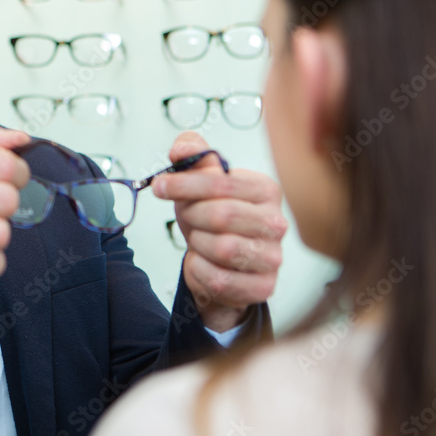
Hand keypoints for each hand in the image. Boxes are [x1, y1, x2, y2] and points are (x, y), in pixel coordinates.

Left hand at [152, 132, 286, 332]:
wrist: (218, 262)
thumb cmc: (210, 216)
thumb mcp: (199, 182)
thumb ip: (192, 156)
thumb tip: (181, 148)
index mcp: (265, 190)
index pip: (222, 182)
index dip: (185, 183)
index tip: (160, 187)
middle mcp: (276, 223)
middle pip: (222, 215)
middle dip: (192, 215)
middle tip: (186, 217)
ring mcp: (273, 257)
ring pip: (223, 248)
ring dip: (198, 243)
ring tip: (200, 240)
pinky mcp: (263, 287)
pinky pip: (219, 279)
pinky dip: (200, 270)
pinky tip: (203, 262)